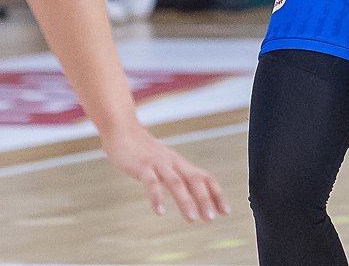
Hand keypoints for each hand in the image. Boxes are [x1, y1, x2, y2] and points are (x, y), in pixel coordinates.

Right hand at [101, 124, 229, 221]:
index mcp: (181, 164)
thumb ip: (180, 178)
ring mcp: (159, 164)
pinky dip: (157, 197)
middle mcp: (174, 163)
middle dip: (205, 199)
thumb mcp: (167, 164)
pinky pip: (151, 182)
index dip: (217, 194)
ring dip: (185, 201)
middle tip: (210, 218)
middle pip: (195, 179)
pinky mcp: (142, 166)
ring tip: (191, 218)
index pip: (205, 177)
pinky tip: (159, 211)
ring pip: (176, 182)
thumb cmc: (145, 151)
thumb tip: (196, 196)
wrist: (123, 131)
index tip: (225, 212)